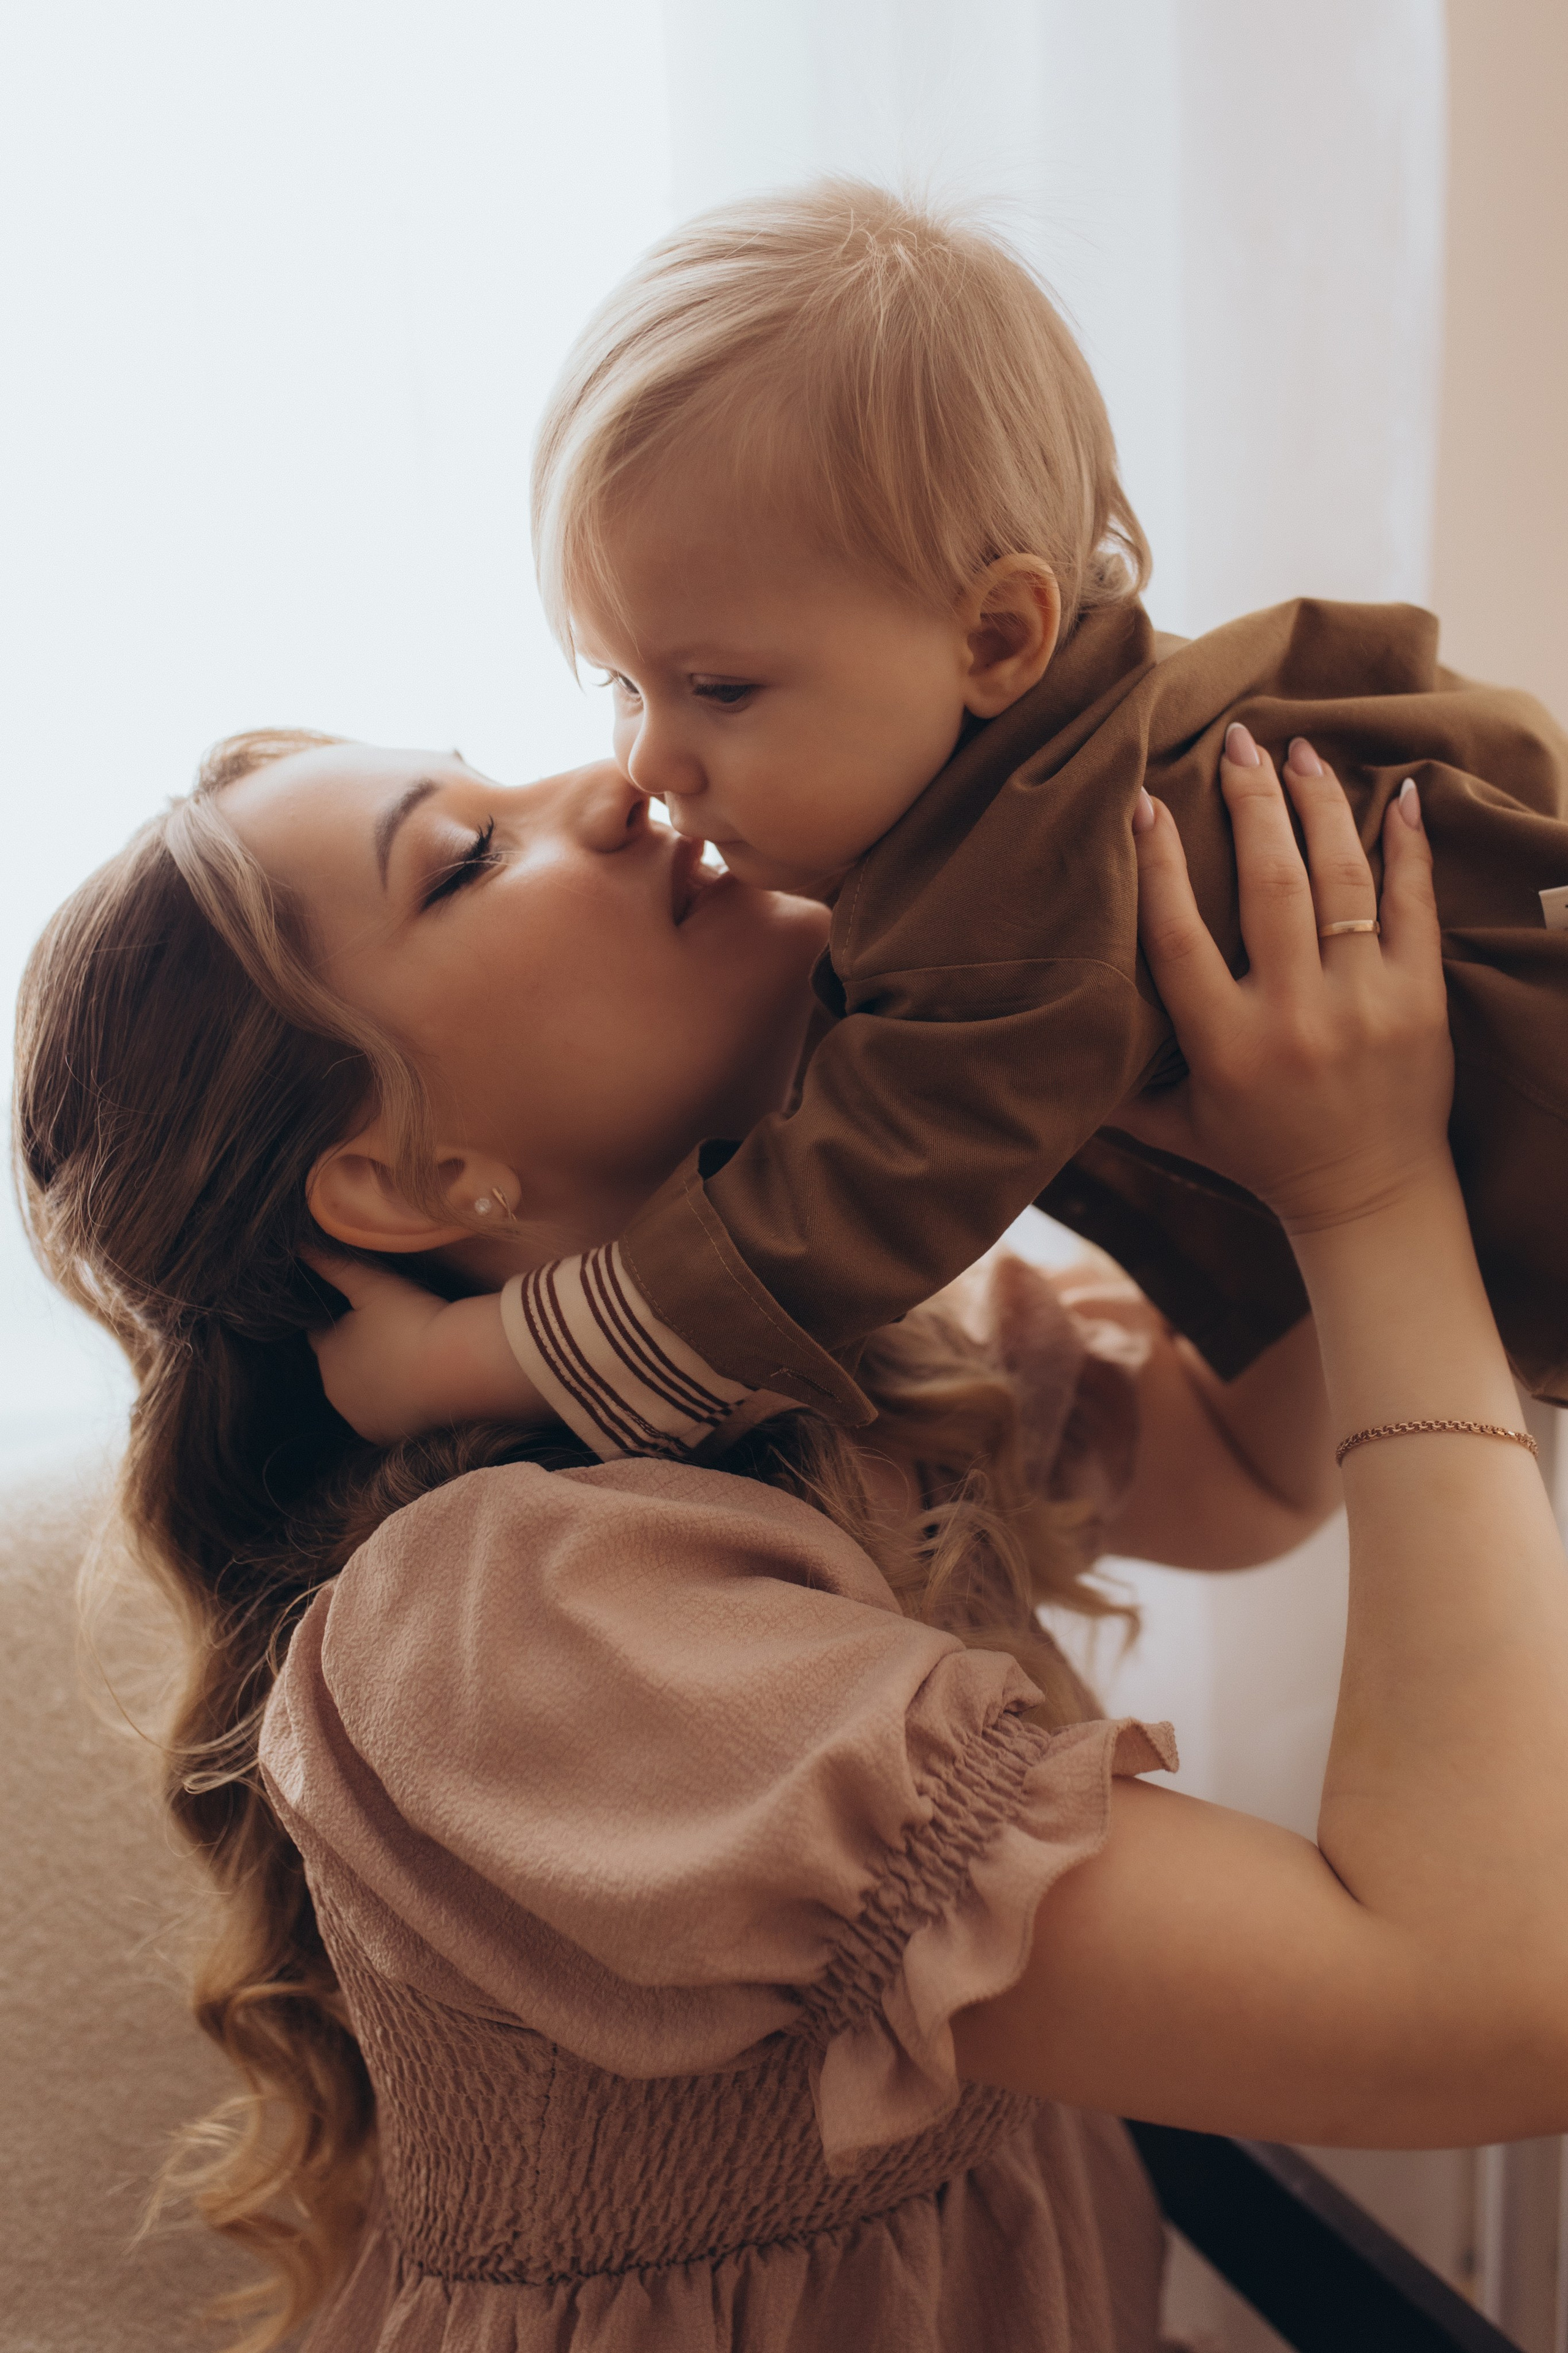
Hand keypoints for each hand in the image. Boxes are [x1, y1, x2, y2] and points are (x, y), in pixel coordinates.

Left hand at [304, 1251, 546, 1442]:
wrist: (456, 1368)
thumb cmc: (411, 1320)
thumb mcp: (370, 1283)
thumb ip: (332, 1264)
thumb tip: (297, 1244)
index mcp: (327, 1351)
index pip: (322, 1333)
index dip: (342, 1320)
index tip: (367, 1312)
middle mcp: (334, 1389)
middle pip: (340, 1364)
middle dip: (356, 1351)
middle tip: (392, 1333)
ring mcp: (359, 1416)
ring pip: (360, 1390)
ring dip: (374, 1378)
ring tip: (406, 1358)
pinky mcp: (384, 1434)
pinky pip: (382, 1414)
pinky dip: (392, 1402)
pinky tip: (414, 1385)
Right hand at [1112, 729, 1451, 1234]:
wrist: (1369, 1197)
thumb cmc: (1264, 1157)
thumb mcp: (1179, 1129)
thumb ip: (1117, 1092)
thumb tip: (1043, 1055)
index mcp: (1224, 1045)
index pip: (1179, 936)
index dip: (1160, 863)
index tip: (1146, 800)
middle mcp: (1292, 1017)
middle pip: (1268, 885)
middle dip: (1251, 802)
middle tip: (1237, 741)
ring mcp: (1363, 1003)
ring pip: (1340, 880)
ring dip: (1319, 806)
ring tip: (1300, 750)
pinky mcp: (1419, 997)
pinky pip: (1413, 904)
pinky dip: (1408, 846)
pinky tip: (1401, 795)